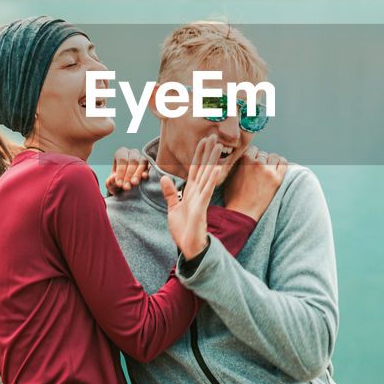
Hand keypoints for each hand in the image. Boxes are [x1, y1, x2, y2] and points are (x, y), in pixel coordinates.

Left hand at [105, 147, 148, 194]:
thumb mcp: (111, 183)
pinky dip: (147, 172)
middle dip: (129, 174)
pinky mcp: (150, 165)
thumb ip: (110, 181)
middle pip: (133, 160)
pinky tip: (144, 177)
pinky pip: (150, 166)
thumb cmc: (117, 183)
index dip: (121, 172)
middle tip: (126, 187)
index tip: (119, 184)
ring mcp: (142, 158)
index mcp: (121, 153)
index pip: (122, 159)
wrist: (125, 187)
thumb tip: (114, 178)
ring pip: (142, 162)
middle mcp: (132, 153)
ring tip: (134, 183)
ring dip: (138, 173)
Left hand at [161, 136, 223, 259]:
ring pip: (208, 176)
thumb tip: (164, 178)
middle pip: (204, 168)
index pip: (196, 169)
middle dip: (208, 153)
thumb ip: (170, 193)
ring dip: (213, 161)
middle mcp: (198, 193)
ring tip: (218, 146)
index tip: (203, 141)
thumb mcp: (173, 208)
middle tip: (214, 136)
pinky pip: (207, 191)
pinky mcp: (201, 208)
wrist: (188, 247)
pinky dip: (211, 179)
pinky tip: (217, 168)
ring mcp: (201, 199)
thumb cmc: (183, 230)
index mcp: (191, 192)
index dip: (199, 155)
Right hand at [223, 146, 287, 220]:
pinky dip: (281, 164)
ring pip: (273, 157)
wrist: (243, 212)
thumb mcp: (230, 176)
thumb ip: (237, 164)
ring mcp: (268, 171)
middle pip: (263, 154)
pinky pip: (283, 163)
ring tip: (268, 170)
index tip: (252, 164)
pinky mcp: (277, 179)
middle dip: (261, 161)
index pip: (252, 150)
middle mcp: (257, 163)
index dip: (252, 156)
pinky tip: (277, 169)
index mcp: (244, 160)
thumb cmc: (234, 196)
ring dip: (271, 162)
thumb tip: (242, 157)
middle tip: (259, 171)